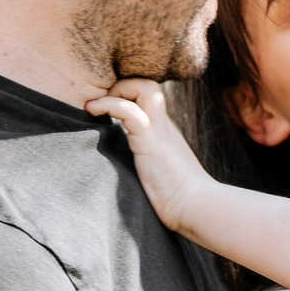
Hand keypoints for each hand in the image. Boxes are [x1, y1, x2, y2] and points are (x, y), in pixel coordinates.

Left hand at [86, 78, 215, 234]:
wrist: (196, 207)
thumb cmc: (179, 198)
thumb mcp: (158, 172)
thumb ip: (147, 162)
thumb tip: (134, 169)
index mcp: (163, 131)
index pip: (147, 96)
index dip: (126, 94)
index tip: (105, 107)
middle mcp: (163, 124)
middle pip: (148, 84)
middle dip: (121, 85)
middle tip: (100, 103)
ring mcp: (158, 130)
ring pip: (143, 87)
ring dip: (117, 89)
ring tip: (95, 105)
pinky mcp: (151, 140)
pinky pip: (129, 110)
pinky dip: (109, 104)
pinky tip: (93, 110)